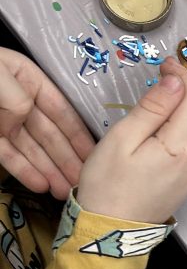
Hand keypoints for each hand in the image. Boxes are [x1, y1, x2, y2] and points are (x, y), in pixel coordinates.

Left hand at [0, 47, 94, 198]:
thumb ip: (18, 96)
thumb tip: (25, 118)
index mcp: (25, 78)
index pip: (59, 108)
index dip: (77, 132)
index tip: (95, 154)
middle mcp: (17, 100)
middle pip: (48, 132)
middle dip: (66, 157)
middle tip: (83, 181)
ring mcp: (1, 120)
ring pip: (31, 148)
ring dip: (49, 170)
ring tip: (66, 191)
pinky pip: (7, 155)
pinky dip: (23, 169)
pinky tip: (40, 184)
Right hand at [77, 58, 186, 223]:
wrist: (110, 230)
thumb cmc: (108, 184)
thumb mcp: (123, 139)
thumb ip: (153, 108)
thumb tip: (176, 82)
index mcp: (182, 147)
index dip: (181, 76)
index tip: (166, 62)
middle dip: (186, 89)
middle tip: (165, 71)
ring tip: (166, 90)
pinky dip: (185, 125)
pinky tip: (169, 118)